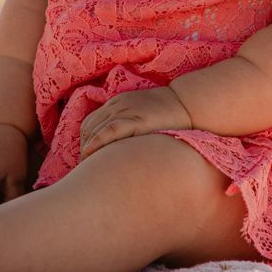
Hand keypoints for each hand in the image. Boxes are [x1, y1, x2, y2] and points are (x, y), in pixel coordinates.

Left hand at [78, 85, 193, 160]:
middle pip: (88, 127)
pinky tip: (91, 154)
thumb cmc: (169, 114)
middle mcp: (117, 106)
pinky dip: (97, 142)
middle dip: (83, 148)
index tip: (85, 158)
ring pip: (95, 129)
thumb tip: (121, 147)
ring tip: (88, 167)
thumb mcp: (143, 114)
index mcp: (118, 103)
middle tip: (84, 167)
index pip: (90, 122)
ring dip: (87, 148)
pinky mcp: (136, 120)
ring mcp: (126, 111)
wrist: (189, 103)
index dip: (85, 141)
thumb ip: (130, 125)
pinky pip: (110, 130)